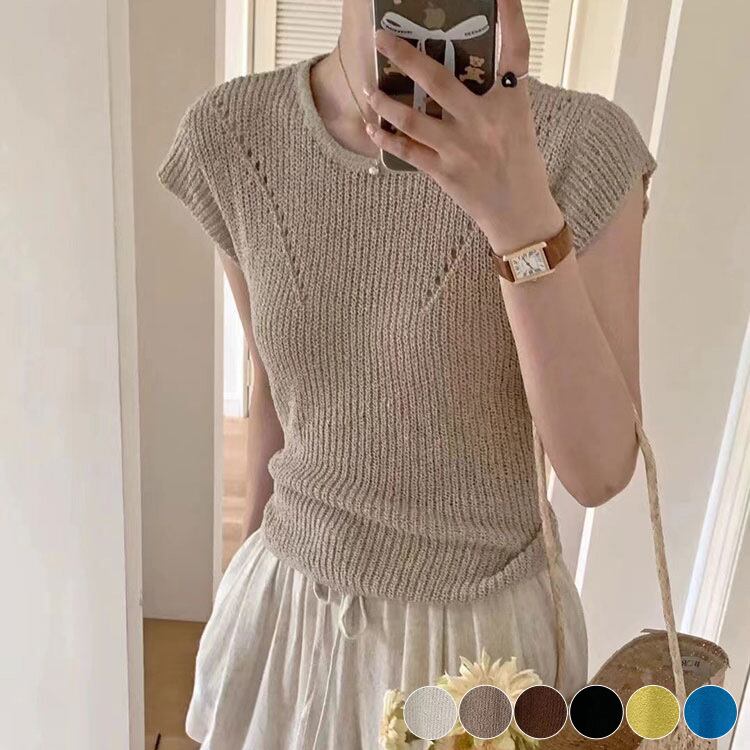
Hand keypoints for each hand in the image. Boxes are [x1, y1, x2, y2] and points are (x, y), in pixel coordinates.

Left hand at [365, 0, 564, 252]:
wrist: (520, 214)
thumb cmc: (520, 165)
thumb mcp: (517, 122)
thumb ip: (494, 95)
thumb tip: (462, 69)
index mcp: (510, 104)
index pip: (514, 52)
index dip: (510, 17)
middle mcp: (484, 122)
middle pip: (440, 81)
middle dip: (406, 56)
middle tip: (381, 39)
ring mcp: (461, 149)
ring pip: (414, 119)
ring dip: (386, 102)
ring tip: (369, 88)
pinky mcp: (446, 174)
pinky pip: (409, 152)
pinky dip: (387, 139)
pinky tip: (371, 128)